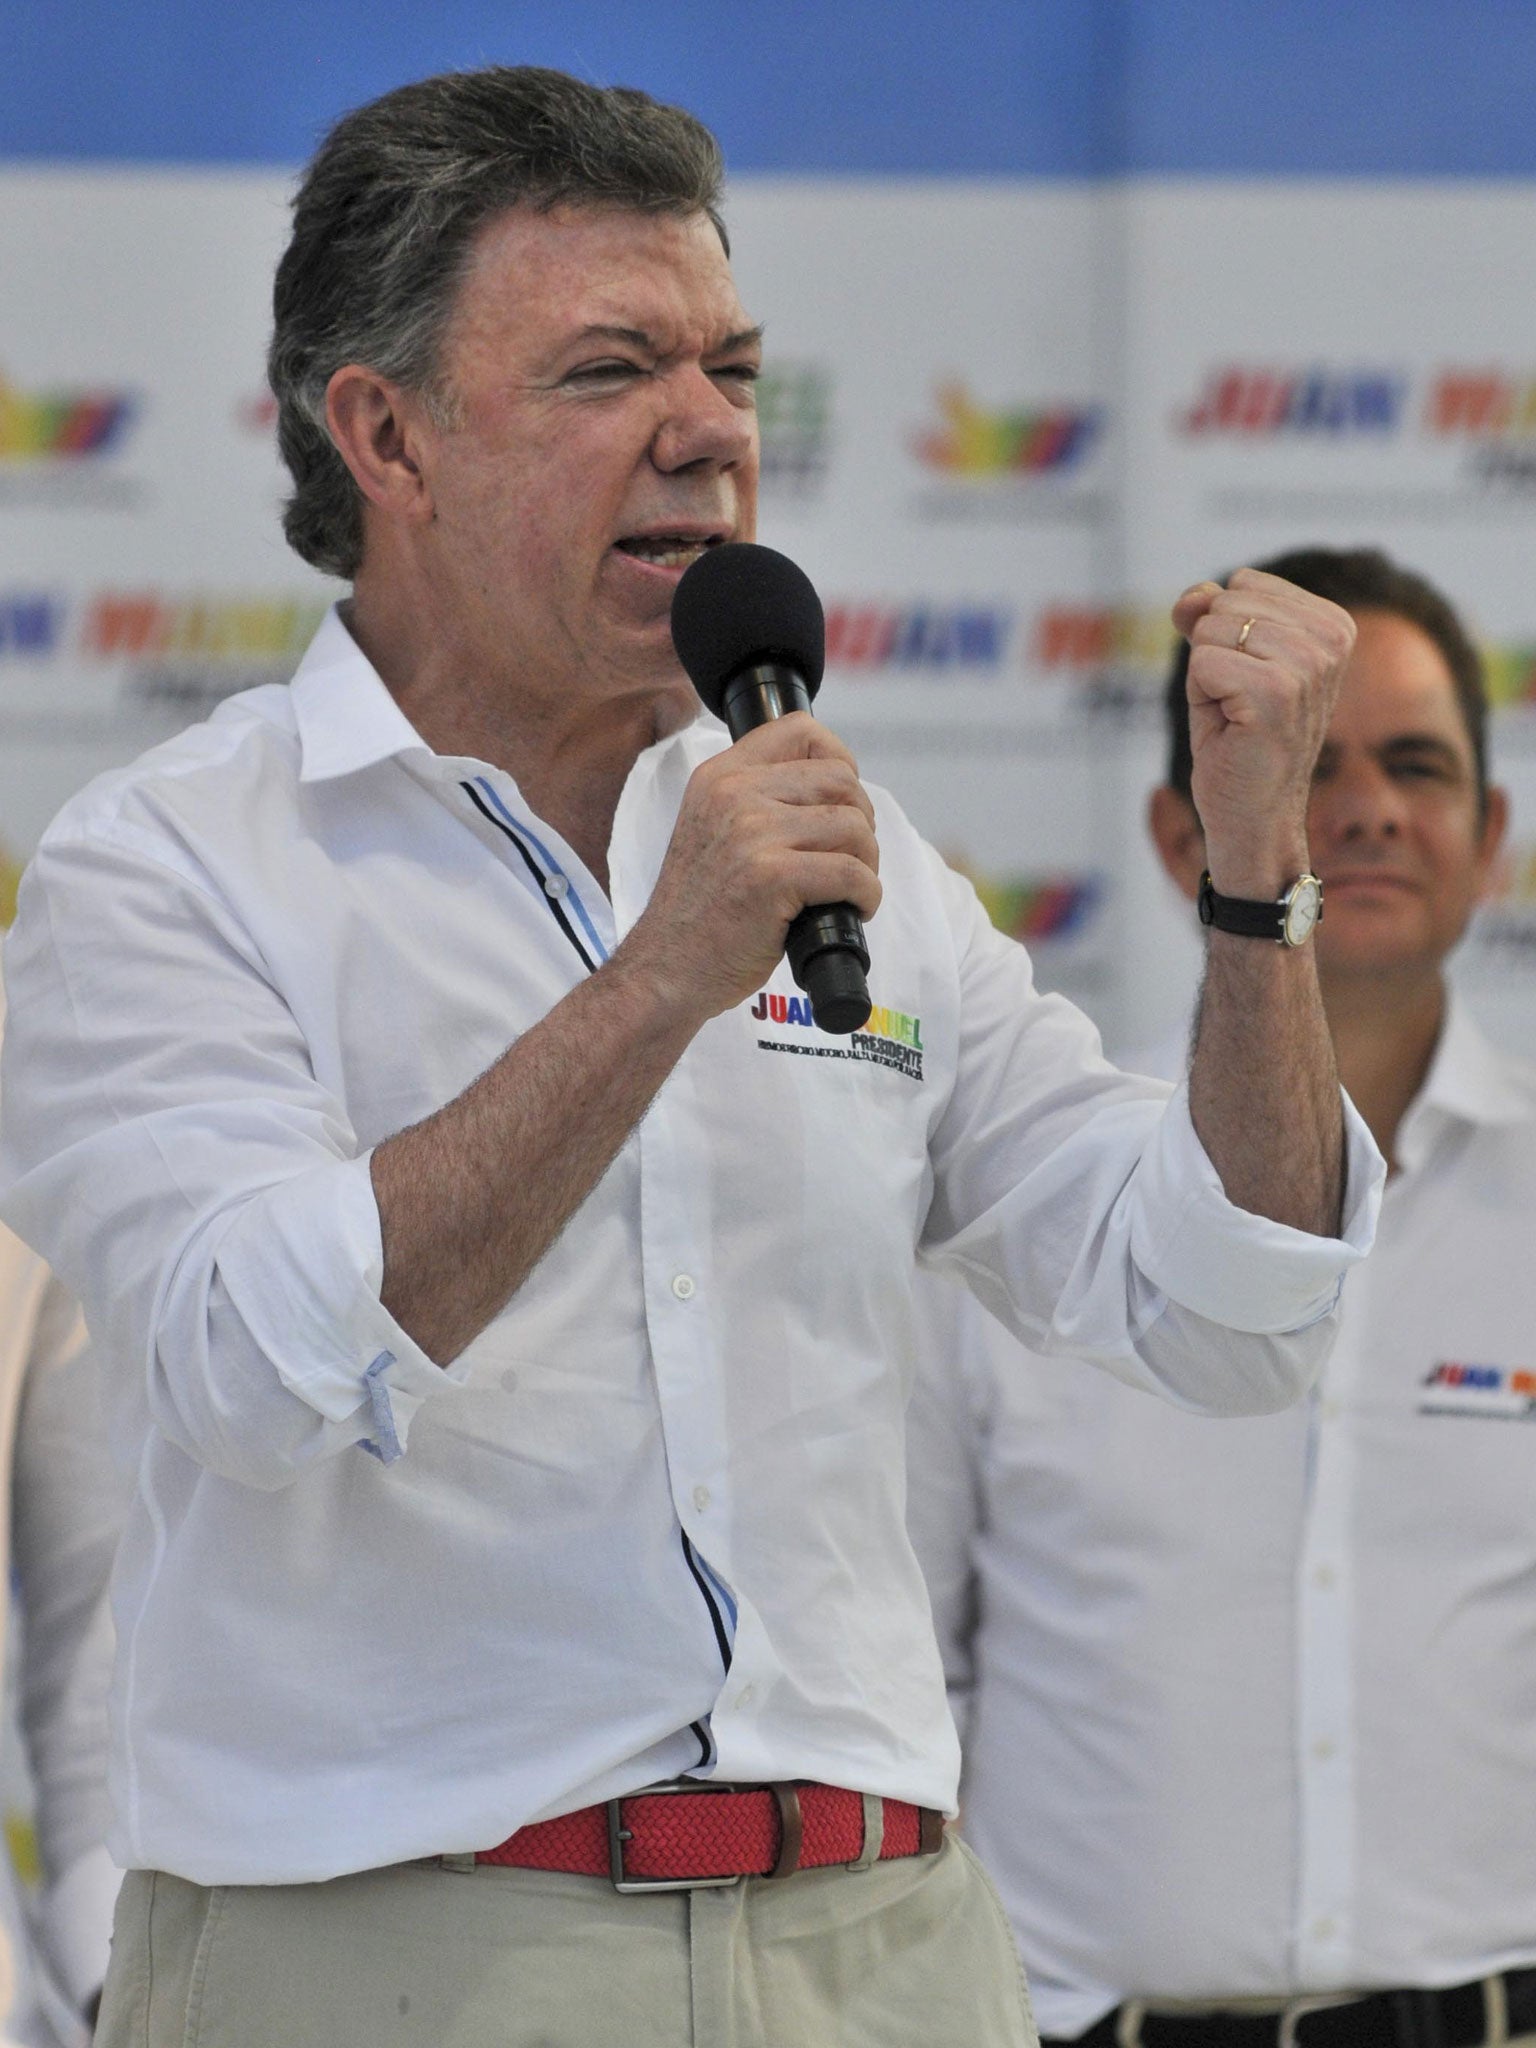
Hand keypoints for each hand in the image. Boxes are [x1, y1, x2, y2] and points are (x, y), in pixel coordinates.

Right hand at [621, 712, 881, 1021]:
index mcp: (720, 775)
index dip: (840, 762)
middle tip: (847, 861)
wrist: (665, 968)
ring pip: (854, 826)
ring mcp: (751, 833)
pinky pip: (852, 873)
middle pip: (841, 780)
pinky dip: (866, 896)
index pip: (801, 730)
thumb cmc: (701, 910)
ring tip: (847, 890)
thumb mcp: (713, 829)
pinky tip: (851, 910)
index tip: (842, 802)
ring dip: (866, 863)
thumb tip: (837, 787)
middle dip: (861, 822)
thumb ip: (757, 798)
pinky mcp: (771, 877)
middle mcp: (733, 793)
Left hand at [1172, 568, 1355, 896]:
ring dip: (1207, 679)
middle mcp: (1331, 640)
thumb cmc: (1238, 739)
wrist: (1253, 814)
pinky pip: (1202, 662)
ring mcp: (1309, 666)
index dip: (1226, 636)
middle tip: (1238, 704)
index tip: (1248, 682)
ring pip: (1211, 630)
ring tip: (1236, 716)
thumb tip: (1192, 596)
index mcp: (1333, 624)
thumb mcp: (1220, 662)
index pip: (1242, 584)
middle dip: (1212, 655)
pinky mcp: (1278, 693)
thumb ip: (1207, 616)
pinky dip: (1200, 697)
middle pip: (1224, 603)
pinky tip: (1231, 728)